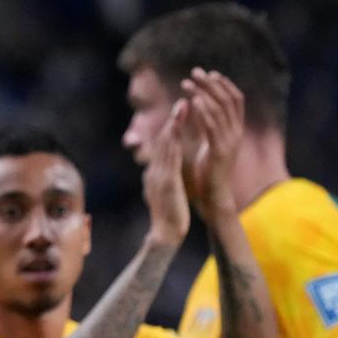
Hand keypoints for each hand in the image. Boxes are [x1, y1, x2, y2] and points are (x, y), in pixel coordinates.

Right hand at [142, 98, 189, 246]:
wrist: (165, 235)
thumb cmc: (167, 219)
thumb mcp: (163, 196)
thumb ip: (161, 182)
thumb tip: (156, 174)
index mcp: (155, 175)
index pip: (162, 149)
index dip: (170, 130)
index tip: (178, 116)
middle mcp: (154, 171)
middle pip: (162, 141)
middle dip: (172, 121)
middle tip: (181, 101)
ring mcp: (159, 175)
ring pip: (165, 144)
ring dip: (173, 123)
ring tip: (182, 106)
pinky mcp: (166, 180)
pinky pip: (170, 155)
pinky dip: (174, 139)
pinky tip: (180, 128)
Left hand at [181, 67, 243, 217]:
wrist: (213, 197)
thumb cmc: (207, 173)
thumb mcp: (206, 144)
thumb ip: (204, 126)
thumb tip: (195, 107)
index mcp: (234, 130)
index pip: (235, 100)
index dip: (224, 85)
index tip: (209, 73)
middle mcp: (236, 133)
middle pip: (229, 100)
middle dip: (212, 83)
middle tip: (195, 71)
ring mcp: (230, 141)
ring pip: (221, 110)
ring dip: (203, 93)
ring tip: (187, 82)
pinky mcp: (221, 151)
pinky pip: (214, 126)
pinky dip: (205, 112)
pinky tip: (194, 101)